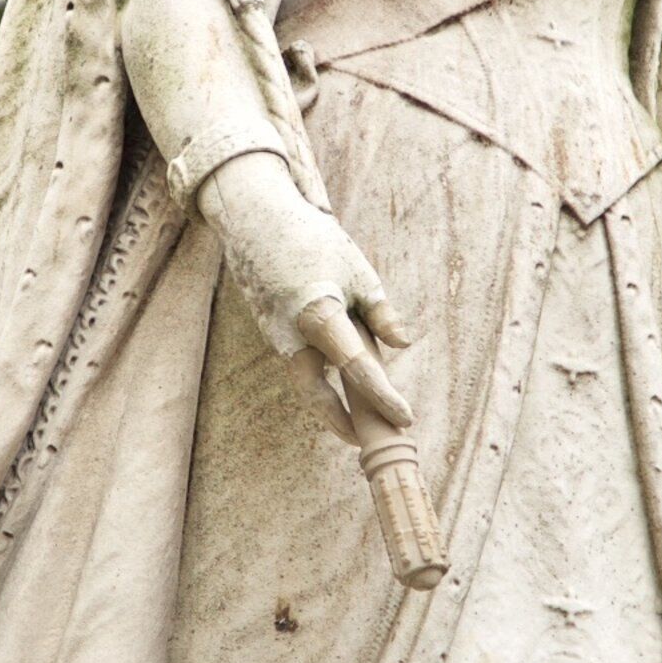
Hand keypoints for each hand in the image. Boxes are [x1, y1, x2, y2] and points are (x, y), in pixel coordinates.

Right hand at [195, 154, 415, 445]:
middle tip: (368, 442)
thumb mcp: (357, 270)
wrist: (256, 220)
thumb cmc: (315, 241)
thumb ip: (380, 311)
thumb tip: (402, 344)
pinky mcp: (268, 332)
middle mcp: (290, 332)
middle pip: (316, 392)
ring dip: (328, 406)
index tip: (405, 417)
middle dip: (341, 422)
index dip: (383, 396)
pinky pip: (296, 365)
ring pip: (303, 383)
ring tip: (356, 425)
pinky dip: (317, 380)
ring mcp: (274, 335)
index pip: (356, 366)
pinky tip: (336, 389)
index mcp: (319, 313)